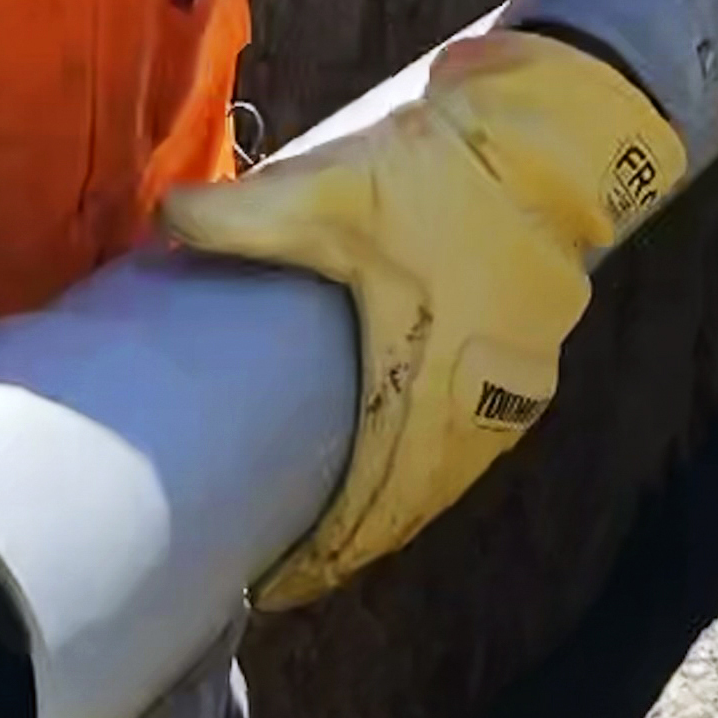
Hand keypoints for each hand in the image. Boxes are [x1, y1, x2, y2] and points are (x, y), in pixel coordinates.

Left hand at [160, 30, 683, 603]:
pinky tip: (403, 465)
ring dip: (397, 505)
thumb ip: (247, 213)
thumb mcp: (336, 186)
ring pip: (451, 474)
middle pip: (416, 500)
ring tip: (340, 530)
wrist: (553, 134)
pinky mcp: (532, 355)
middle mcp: (486, 396)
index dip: (329, 548)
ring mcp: (519, 381)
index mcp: (433, 375)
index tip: (279, 583)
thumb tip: (164, 221)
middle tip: (297, 569)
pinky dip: (433, 469)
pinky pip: (475, 439)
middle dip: (357, 541)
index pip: (377, 494)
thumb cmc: (445, 169)